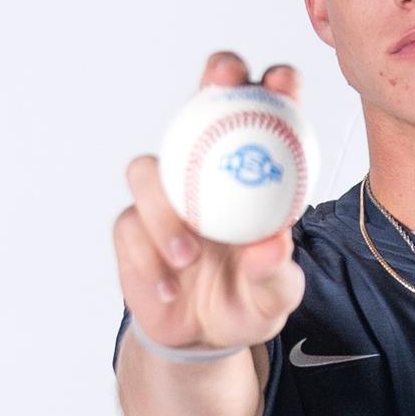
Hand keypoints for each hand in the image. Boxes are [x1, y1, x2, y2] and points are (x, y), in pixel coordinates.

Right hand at [112, 52, 308, 349]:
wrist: (203, 335)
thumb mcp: (274, 296)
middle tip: (223, 83)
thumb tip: (272, 245)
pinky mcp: (132, 225)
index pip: (267, 113)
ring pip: (148, 169)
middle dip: (214, 79)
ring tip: (189, 255)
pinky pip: (130, 227)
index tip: (283, 84)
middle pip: (203, 103)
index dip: (276, 85)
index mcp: (251, 172)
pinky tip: (170, 286)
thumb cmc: (248, 299)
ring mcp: (162, 193)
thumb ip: (275, 273)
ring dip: (166, 209)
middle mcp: (204, 168)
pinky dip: (149, 258)